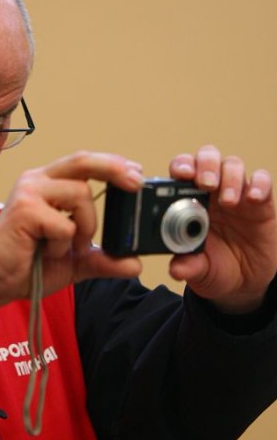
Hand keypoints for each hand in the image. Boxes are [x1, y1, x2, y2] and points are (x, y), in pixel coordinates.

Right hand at [0, 151, 143, 321]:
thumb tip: (134, 264)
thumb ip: (102, 258)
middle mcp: (36, 181)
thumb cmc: (25, 267)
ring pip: (81, 195)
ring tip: (68, 247)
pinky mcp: (24, 210)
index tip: (136, 173)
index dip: (112, 164)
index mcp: (47, 185)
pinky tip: (46, 252)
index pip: (83, 164)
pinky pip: (65, 223)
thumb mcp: (73, 262)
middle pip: (83, 161)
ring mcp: (29, 192)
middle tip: (136, 183)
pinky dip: (63, 244)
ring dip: (85, 227)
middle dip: (114, 168)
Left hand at [169, 145, 276, 313]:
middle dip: (205, 164)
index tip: (181, 174)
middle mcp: (212, 191)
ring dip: (229, 177)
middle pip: (207, 158)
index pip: (182, 171)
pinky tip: (253, 197)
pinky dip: (259, 184)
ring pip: (232, 165)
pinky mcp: (261, 201)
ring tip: (228, 201)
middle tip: (206, 184)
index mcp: (189, 201)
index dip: (180, 167)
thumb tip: (177, 269)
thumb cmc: (216, 267)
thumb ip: (189, 267)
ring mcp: (237, 193)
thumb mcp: (200, 271)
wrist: (245, 281)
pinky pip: (262, 181)